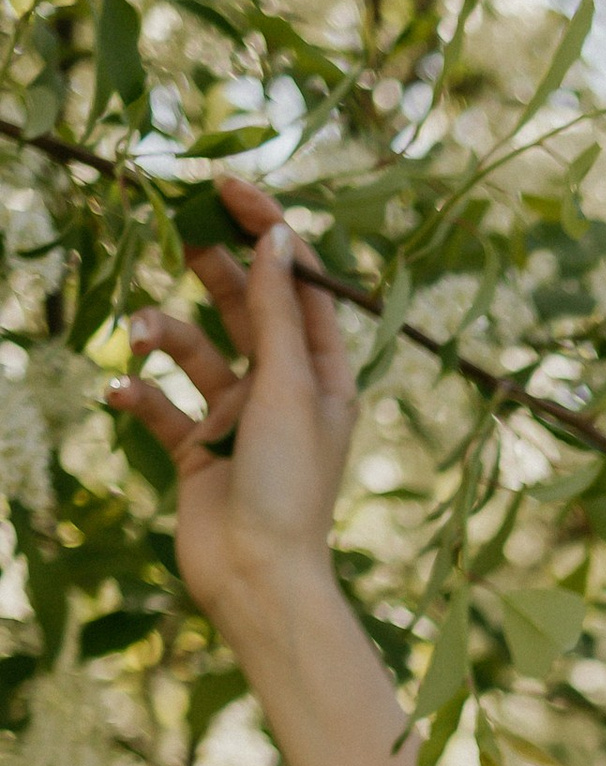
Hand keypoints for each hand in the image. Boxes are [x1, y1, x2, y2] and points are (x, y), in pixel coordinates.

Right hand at [108, 175, 357, 640]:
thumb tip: (275, 237)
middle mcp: (285, 389)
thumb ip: (278, 311)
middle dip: (209, 268)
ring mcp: (239, 417)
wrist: (257, 579)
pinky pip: (162, 404)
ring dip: (161, 334)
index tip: (224, 186)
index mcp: (325, 372)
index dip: (266, 229)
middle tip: (173, 228)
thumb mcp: (289, 386)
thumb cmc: (288, 485)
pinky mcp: (198, 450)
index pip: (298, 281)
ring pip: (194, 350)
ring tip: (136, 334)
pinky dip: (139, 393)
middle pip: (245, 305)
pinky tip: (120, 394)